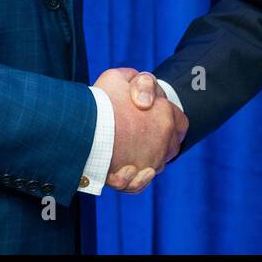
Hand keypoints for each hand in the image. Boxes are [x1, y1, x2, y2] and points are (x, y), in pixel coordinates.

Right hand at [94, 67, 187, 193]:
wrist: (81, 124)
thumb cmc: (100, 99)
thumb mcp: (121, 77)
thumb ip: (142, 83)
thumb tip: (147, 102)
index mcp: (166, 115)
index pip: (180, 123)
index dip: (169, 120)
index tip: (154, 119)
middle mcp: (164, 141)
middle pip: (170, 147)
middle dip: (158, 141)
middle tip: (138, 134)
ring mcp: (149, 161)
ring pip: (154, 166)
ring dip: (144, 159)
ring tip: (126, 150)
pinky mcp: (131, 178)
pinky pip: (137, 184)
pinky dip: (134, 180)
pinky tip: (127, 170)